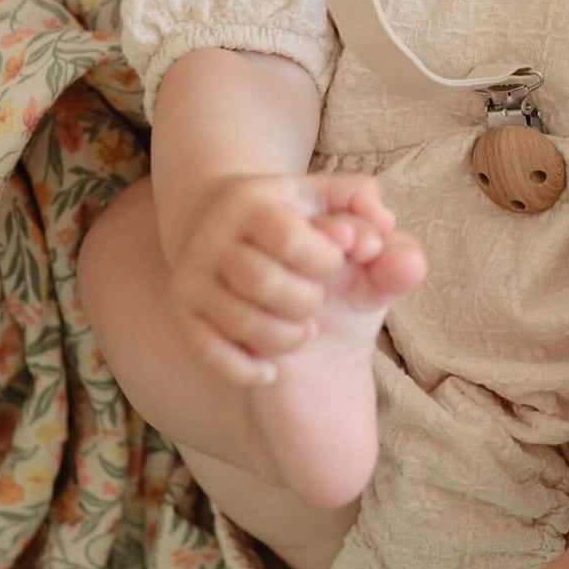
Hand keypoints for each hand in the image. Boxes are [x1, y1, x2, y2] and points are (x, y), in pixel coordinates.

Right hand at [167, 172, 395, 386]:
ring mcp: (193, 279)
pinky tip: (273, 368)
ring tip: (306, 331)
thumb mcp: (323, 198)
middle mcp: (213, 239)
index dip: (325, 259)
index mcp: (252, 204)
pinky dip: (248, 370)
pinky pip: (211, 354)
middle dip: (306, 301)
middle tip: (318, 300)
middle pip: (264, 283)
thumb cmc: (289, 216)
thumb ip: (361, 199)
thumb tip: (384, 226)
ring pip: (241, 323)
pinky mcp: (184, 315)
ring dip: (286, 337)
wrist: (214, 221)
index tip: (336, 262)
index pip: (289, 238)